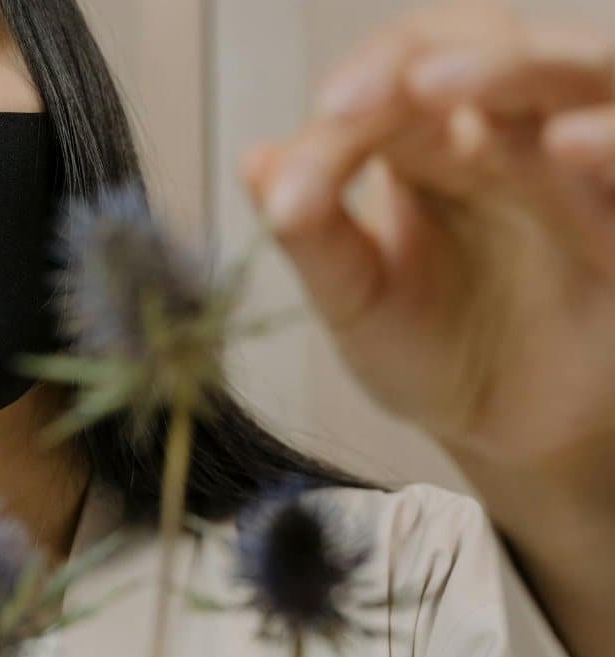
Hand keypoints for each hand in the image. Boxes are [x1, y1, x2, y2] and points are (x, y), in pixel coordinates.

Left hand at [243, 2, 614, 467]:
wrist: (509, 432)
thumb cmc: (436, 354)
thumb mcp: (359, 304)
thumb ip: (313, 237)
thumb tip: (254, 162)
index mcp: (434, 141)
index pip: (402, 74)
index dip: (362, 89)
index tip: (318, 139)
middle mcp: (514, 134)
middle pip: (496, 45)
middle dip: (437, 55)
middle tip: (382, 94)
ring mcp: (586, 170)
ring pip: (583, 72)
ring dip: (520, 68)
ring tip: (446, 89)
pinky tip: (571, 144)